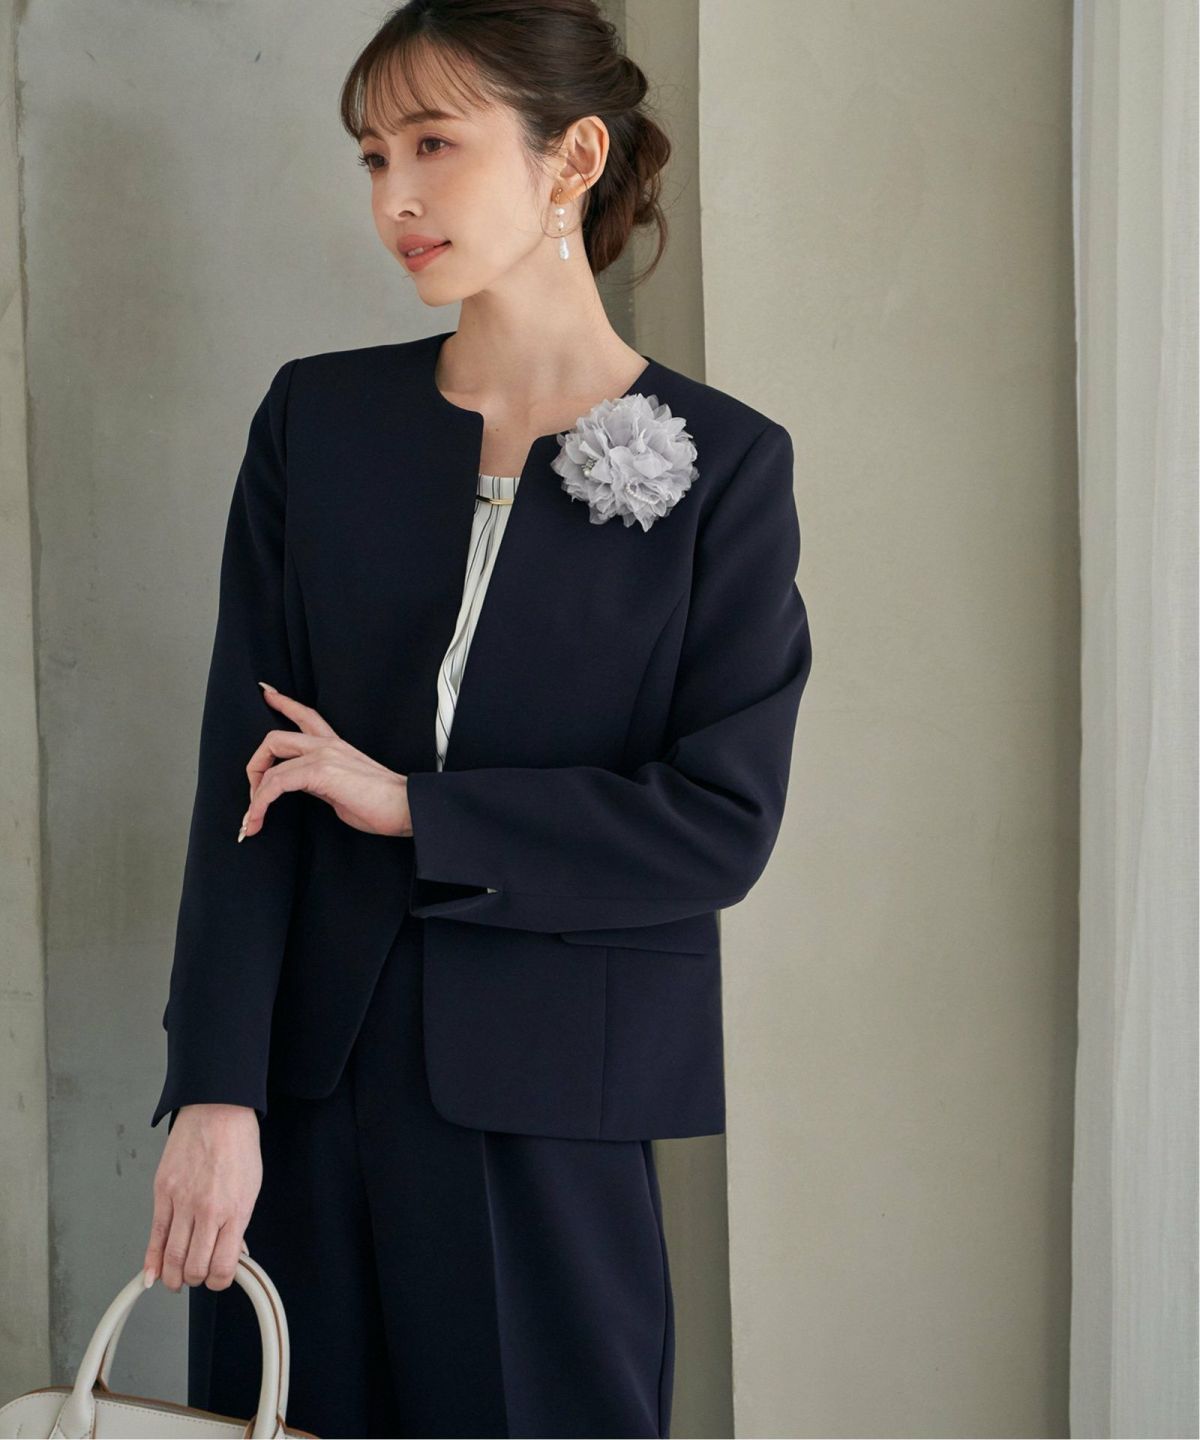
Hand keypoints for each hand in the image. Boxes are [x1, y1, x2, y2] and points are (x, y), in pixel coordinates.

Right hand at [144, 1104, 261, 1291]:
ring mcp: (182, 1202)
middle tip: (196, 1276)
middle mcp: (208, 1210)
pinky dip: (151, 1261)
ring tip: (176, 1279)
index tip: (219, 1279)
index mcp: (235, 1210)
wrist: (218, 1111)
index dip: (220, 1282)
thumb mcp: (251, 1186)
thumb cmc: (238, 1144)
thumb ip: (239, 1222)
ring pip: (172, 1257)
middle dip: (195, 1279)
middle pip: (194, 1267)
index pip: (223, 1267)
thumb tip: (232, 1251)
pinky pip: (155, 1235)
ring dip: (172, 1276)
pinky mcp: (162, 1192)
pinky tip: (151, 1275)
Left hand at [240, 683, 412, 839]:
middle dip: (254, 767)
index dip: (283, 703)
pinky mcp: (321, 772)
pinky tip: (259, 820)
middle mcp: (327, 745)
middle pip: (274, 738)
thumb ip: (322, 782)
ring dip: (255, 796)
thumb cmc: (382, 805)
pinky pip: (277, 783)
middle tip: (253, 796)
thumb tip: (305, 789)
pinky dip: (261, 803)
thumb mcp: (344, 789)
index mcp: (335, 746)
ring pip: (270, 764)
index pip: (305, 716)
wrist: (406, 807)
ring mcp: (323, 755)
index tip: (267, 693)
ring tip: (253, 820)